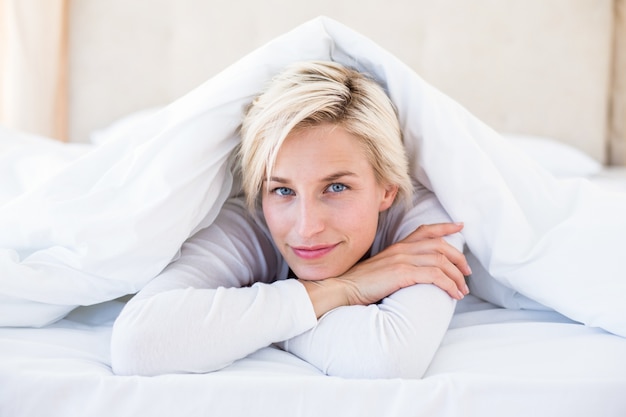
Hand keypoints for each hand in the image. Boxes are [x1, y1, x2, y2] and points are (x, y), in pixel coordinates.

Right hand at [299, 223, 470, 317]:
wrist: (344, 289)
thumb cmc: (361, 284)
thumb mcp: (382, 269)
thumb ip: (398, 266)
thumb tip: (414, 274)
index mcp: (398, 247)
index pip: (425, 230)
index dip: (444, 227)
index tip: (460, 226)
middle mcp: (402, 249)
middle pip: (440, 245)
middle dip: (458, 258)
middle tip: (467, 272)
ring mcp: (402, 260)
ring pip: (441, 261)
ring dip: (456, 276)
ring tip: (462, 290)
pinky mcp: (403, 273)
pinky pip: (435, 275)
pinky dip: (449, 284)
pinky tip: (453, 294)